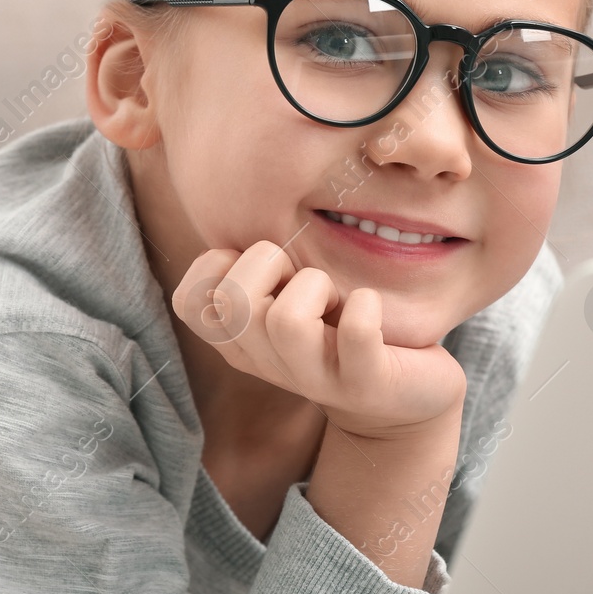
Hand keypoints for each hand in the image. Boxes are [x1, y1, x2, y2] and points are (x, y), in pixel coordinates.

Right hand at [169, 242, 466, 437]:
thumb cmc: (340, 327)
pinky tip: (370, 305)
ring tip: (337, 298)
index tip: (264, 267)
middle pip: (234, 300)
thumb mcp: (289, 294)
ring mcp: (315, 379)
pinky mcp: (365, 384)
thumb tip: (241, 197)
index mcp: (240, 341)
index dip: (219, 264)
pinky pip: (355, 332)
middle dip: (271, 263)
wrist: (404, 396)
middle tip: (305, 277)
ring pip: (286, 321)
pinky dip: (365, 305)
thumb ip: (258, 265)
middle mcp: (267, 363)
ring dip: (316, 287)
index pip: (188, 301)